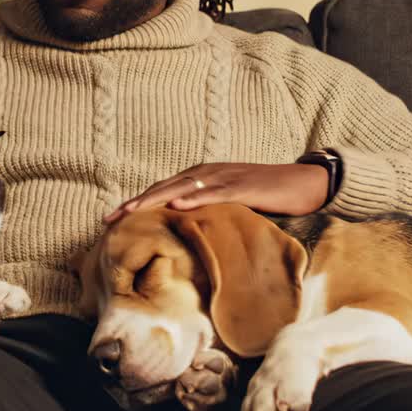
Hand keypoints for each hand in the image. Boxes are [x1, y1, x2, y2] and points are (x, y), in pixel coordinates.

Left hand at [103, 163, 327, 223]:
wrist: (302, 183)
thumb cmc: (265, 197)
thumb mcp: (229, 206)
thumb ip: (207, 215)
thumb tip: (185, 237)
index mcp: (200, 177)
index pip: (161, 190)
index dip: (135, 203)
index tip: (110, 219)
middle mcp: (206, 173)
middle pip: (163, 188)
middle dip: (135, 203)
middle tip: (109, 218)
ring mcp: (223, 177)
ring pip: (181, 187)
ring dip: (154, 199)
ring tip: (131, 211)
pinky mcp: (242, 186)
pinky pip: (214, 192)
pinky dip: (194, 197)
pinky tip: (177, 204)